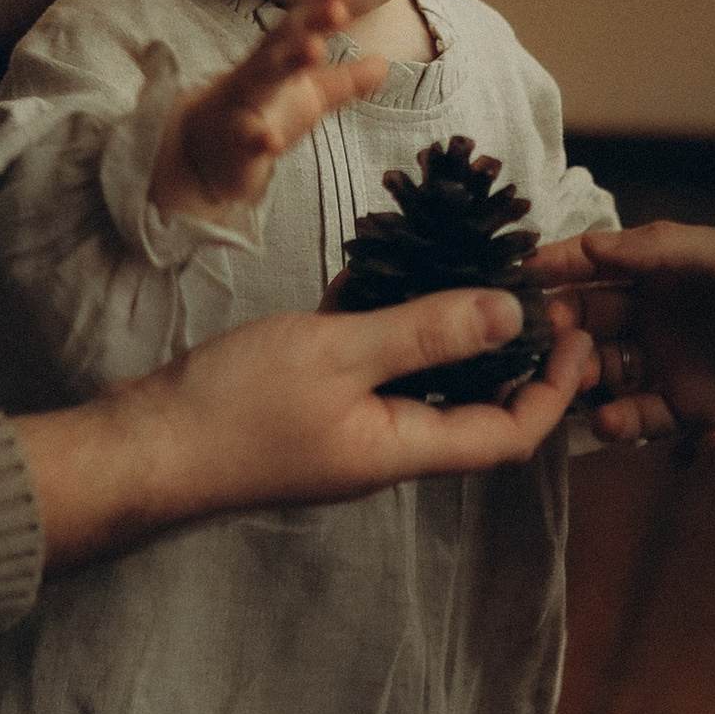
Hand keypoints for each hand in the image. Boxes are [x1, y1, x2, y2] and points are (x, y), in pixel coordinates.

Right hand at [16, 293, 595, 563]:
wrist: (140, 449)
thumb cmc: (233, 409)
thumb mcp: (337, 355)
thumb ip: (424, 332)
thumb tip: (509, 312)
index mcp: (402, 448)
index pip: (508, 434)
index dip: (552, 389)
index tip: (574, 333)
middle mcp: (384, 444)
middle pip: (472, 406)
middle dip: (509, 350)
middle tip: (530, 287)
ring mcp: (344, 426)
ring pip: (418, 377)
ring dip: (446, 327)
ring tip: (470, 263)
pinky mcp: (308, 403)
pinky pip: (366, 360)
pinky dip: (383, 316)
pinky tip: (380, 264)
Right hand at [154, 0, 385, 217]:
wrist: (209, 156)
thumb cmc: (265, 115)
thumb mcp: (312, 96)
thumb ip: (346, 80)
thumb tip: (384, 63)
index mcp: (279, 59)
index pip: (299, 25)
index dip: (318, 3)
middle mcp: (260, 75)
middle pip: (283, 43)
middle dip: (309, 24)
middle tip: (337, 9)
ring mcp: (244, 107)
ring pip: (263, 80)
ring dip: (288, 62)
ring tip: (315, 50)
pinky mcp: (237, 145)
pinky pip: (247, 140)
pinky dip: (259, 139)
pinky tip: (272, 140)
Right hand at [529, 220, 714, 439]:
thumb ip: (659, 247)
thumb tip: (586, 242)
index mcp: (664, 273)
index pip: (593, 269)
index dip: (556, 272)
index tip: (521, 278)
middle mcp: (659, 321)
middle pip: (586, 326)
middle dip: (559, 333)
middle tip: (546, 342)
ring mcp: (673, 371)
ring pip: (605, 378)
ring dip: (584, 382)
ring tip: (586, 387)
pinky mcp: (693, 420)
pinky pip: (642, 422)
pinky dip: (622, 424)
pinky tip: (617, 423)